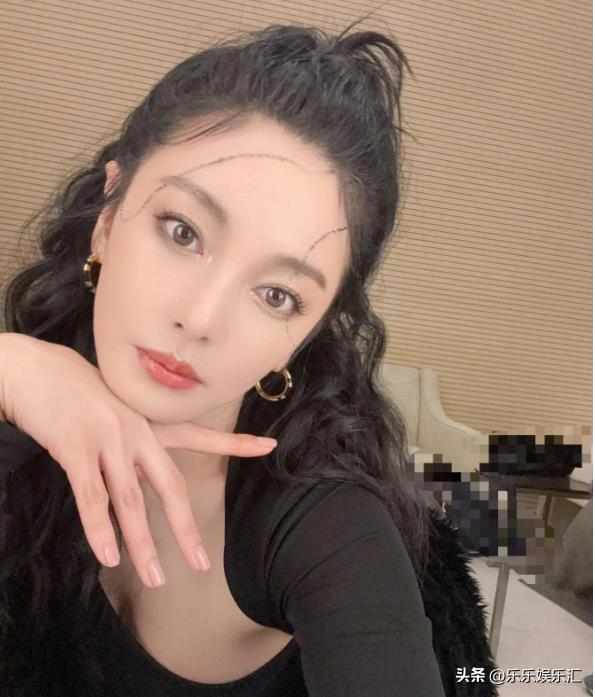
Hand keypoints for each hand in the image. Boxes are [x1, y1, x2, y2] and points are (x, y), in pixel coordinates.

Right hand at [2, 334, 276, 587]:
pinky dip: (99, 530)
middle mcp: (137, 432)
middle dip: (186, 528)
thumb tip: (147, 475)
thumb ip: (139, 441)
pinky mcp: (76, 450)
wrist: (37, 370)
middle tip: (201, 563)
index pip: (200, 434)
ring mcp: (108, 442)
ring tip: (156, 578)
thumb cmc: (79, 391)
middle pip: (170, 486)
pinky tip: (108, 556)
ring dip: (142, 544)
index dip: (235, 442)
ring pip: (130, 501)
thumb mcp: (120, 410)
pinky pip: (91, 498)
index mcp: (151, 421)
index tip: (269, 446)